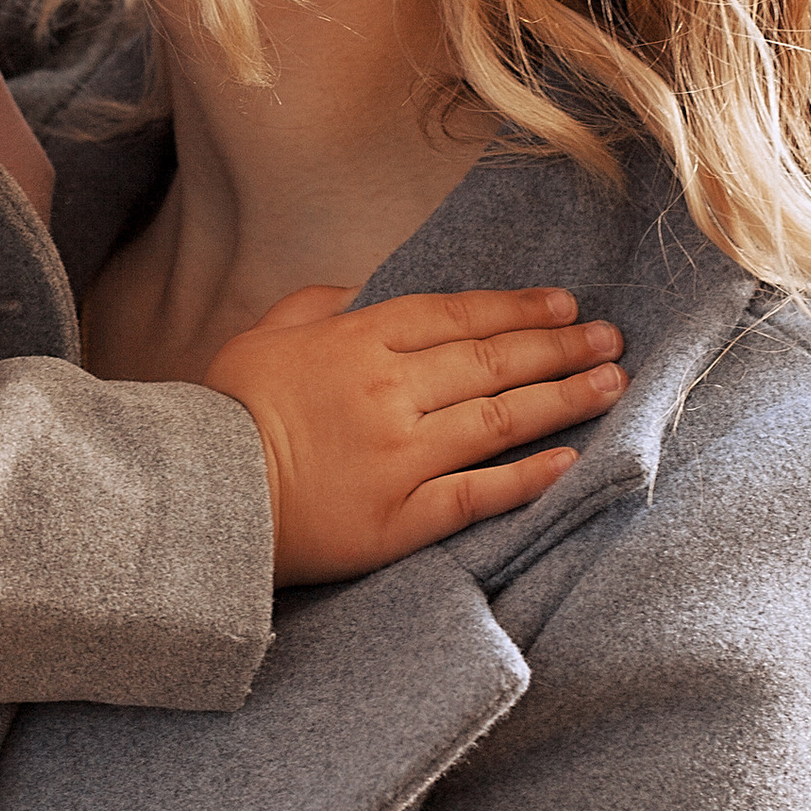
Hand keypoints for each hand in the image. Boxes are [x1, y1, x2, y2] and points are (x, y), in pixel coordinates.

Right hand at [206, 284, 623, 586]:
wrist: (199, 496)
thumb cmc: (226, 413)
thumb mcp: (263, 336)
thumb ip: (319, 305)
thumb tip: (364, 292)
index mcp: (358, 341)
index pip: (457, 315)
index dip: (517, 308)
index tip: (565, 305)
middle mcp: (390, 392)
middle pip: (493, 361)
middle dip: (560, 346)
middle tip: (611, 338)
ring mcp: (400, 456)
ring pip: (500, 420)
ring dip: (563, 398)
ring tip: (610, 383)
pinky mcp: (401, 518)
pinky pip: (478, 494)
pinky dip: (528, 477)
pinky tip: (570, 460)